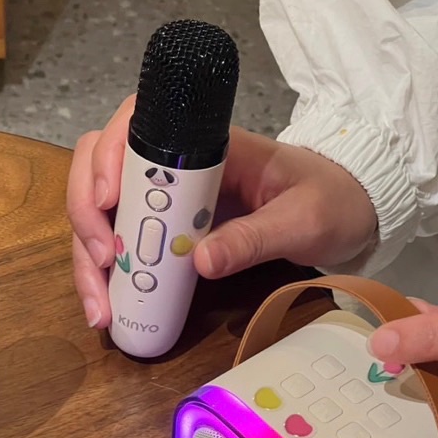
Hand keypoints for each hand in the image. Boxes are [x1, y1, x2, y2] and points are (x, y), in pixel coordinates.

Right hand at [66, 95, 376, 327]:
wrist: (349, 216)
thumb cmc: (331, 202)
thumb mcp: (303, 220)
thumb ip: (255, 237)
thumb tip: (198, 262)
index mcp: (207, 145)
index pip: (135, 127)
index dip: (108, 158)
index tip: (110, 203)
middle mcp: (175, 168)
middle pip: (101, 172)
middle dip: (87, 216)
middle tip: (103, 263)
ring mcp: (168, 202)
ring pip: (103, 214)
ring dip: (89, 258)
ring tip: (101, 308)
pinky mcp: (169, 234)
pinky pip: (124, 246)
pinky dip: (109, 277)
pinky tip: (109, 309)